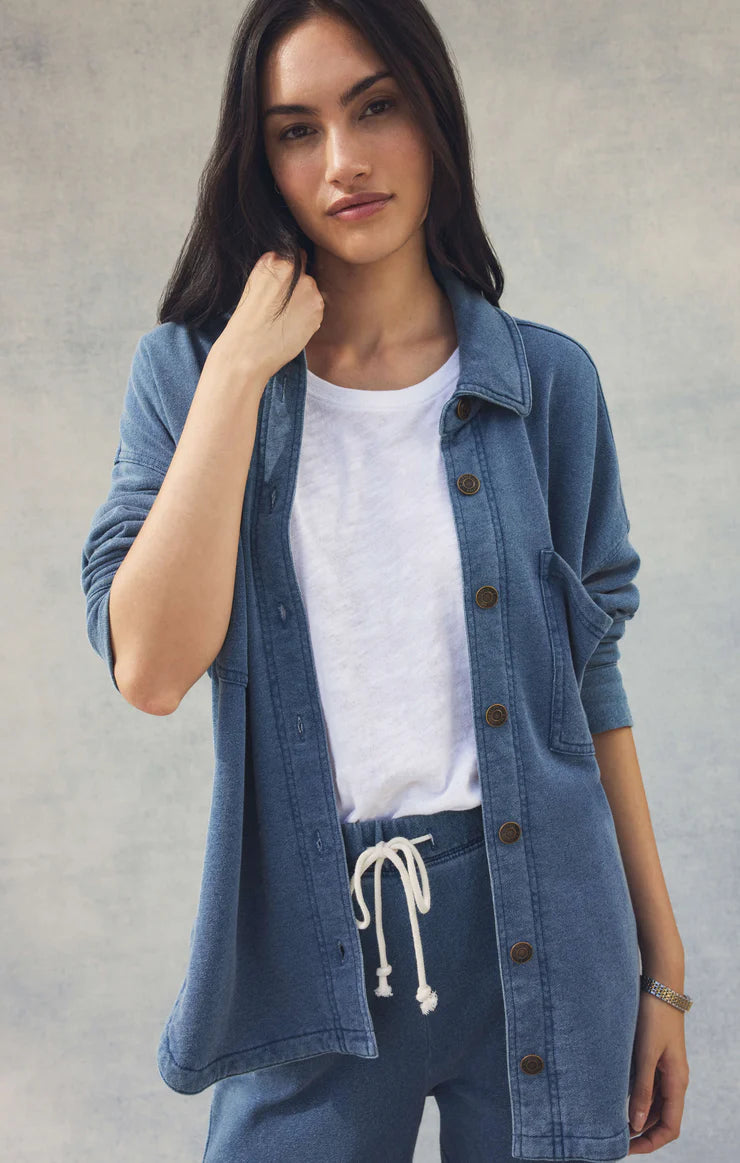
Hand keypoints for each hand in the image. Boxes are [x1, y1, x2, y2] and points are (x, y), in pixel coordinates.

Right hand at [212, 248, 324, 382]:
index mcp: (271, 259)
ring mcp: (307, 285)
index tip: (282, 288)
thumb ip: (274, 275)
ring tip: (286, 320)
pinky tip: (292, 326)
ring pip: (312, 290)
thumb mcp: (253, 287)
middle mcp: (291, 267)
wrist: (247, 352)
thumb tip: (293, 273)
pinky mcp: (317, 306)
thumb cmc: (245, 324)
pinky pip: (317, 308)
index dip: (288, 274)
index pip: (291, 256)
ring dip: (305, 302)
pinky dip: (309, 316)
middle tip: (282, 308)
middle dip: (298, 288)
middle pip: (304, 273)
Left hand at [627, 990, 689, 1152]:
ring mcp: (665, 1068)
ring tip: (611, 1121)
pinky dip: (635, 1096)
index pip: (670, 1127)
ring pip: (654, 1103)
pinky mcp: (655, 1056)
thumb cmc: (654, 1016)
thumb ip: (641, 1090)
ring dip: (637, 1115)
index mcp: (677, 1082)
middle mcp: (674, 1079)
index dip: (651, 1143)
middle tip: (614, 1139)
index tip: (626, 1149)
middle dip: (641, 1133)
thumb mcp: (645, 1055)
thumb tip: (636, 1125)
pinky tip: (615, 1096)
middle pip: (661, 1119)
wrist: (659, 983)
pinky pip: (648, 1086)